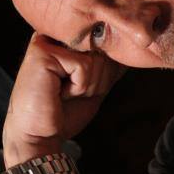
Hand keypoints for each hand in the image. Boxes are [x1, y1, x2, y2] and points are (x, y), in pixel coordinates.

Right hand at [3, 33, 126, 166]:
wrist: (39, 136)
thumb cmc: (63, 113)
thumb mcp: (95, 86)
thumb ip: (109, 67)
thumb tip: (134, 51)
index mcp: (65, 42)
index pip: (105, 48)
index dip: (104, 75)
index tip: (81, 89)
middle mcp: (55, 37)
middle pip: (103, 52)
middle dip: (97, 81)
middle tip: (70, 93)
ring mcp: (46, 42)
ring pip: (95, 59)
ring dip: (87, 86)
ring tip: (63, 93)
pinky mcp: (42, 52)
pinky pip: (83, 66)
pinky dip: (78, 87)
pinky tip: (58, 93)